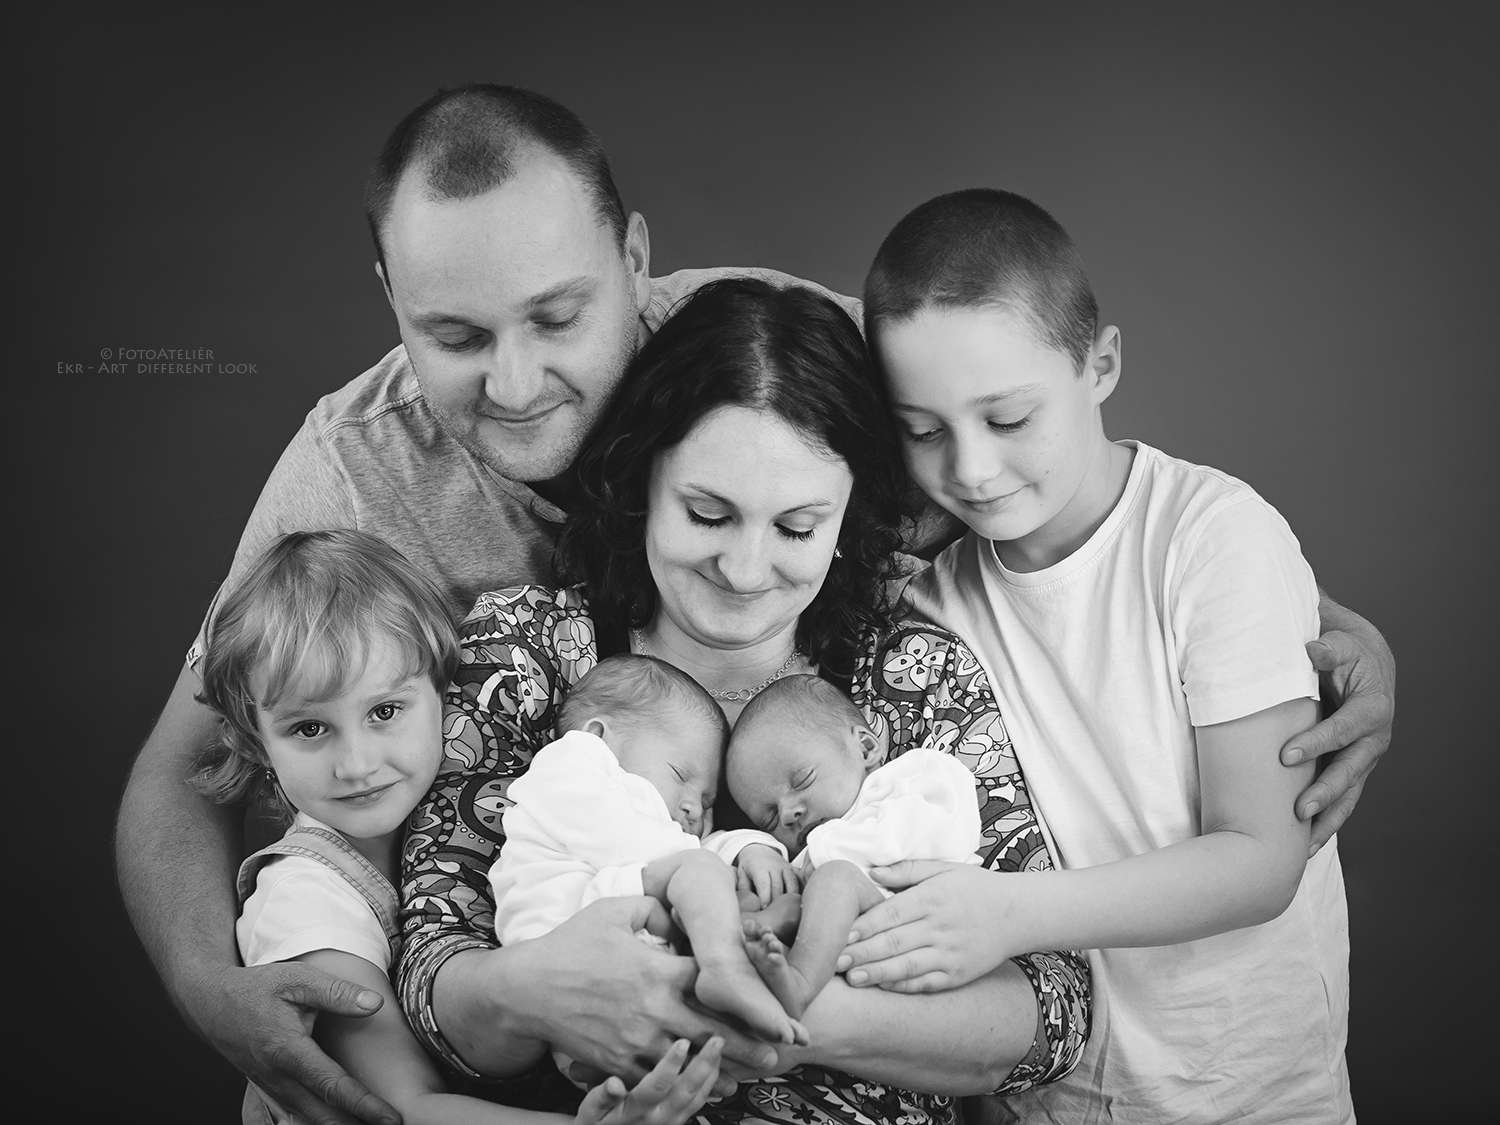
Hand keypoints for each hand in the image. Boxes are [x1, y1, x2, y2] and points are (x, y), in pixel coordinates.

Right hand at [190, 960, 399, 1124]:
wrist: (211, 1003)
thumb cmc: (257, 988)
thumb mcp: (297, 978)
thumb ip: (337, 993)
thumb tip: (374, 1004)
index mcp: (288, 1050)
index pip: (332, 1085)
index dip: (363, 1104)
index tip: (390, 1117)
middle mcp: (277, 1077)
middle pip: (322, 1115)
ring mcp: (269, 1089)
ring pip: (307, 1120)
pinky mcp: (267, 1091)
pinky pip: (293, 1117)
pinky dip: (315, 1124)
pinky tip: (335, 1124)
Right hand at [493, 897, 776, 1095]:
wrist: (526, 990)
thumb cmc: (570, 945)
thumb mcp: (612, 910)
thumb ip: (653, 908)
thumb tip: (679, 915)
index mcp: (656, 969)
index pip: (712, 984)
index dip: (745, 994)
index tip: (772, 1004)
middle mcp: (652, 1009)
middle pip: (712, 1031)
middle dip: (747, 1043)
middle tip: (778, 1051)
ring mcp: (636, 1041)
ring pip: (690, 1061)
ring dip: (722, 1068)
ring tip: (752, 1073)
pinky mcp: (619, 1063)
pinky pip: (660, 1079)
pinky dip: (684, 1083)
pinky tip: (703, 1088)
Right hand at [575, 1037, 723, 1124]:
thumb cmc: (596, 1122)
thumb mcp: (589, 1112)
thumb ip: (600, 1096)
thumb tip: (614, 1084)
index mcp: (637, 1110)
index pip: (658, 1086)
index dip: (671, 1064)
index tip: (682, 1042)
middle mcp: (659, 1117)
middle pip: (687, 1090)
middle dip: (704, 1063)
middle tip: (717, 1039)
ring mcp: (672, 1120)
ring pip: (698, 1097)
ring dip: (712, 1072)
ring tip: (719, 1047)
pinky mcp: (678, 1120)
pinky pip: (699, 1102)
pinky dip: (710, 1083)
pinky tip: (715, 1065)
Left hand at [735, 845, 800, 906]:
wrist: (758, 848)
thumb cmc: (748, 866)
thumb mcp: (741, 874)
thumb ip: (743, 888)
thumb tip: (746, 904)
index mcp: (759, 868)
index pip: (764, 884)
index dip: (765, 897)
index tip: (764, 909)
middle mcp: (774, 867)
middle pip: (778, 887)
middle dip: (776, 903)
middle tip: (774, 916)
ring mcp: (785, 867)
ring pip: (792, 883)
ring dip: (790, 898)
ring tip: (788, 911)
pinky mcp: (792, 868)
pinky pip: (799, 879)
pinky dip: (801, 889)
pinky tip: (799, 901)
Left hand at [834, 861, 1008, 992]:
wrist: (1018, 914)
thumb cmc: (975, 887)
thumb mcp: (943, 868)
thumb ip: (906, 870)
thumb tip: (870, 872)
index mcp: (933, 898)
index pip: (891, 914)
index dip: (864, 925)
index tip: (838, 932)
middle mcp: (941, 927)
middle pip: (894, 942)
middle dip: (861, 952)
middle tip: (832, 959)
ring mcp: (951, 954)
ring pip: (908, 966)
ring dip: (878, 973)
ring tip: (851, 978)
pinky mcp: (959, 975)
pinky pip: (927, 983)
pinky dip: (904, 986)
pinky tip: (882, 987)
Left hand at [1279, 628, 1394, 851]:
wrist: (1365, 664)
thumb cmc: (1346, 653)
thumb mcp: (1339, 644)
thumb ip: (1326, 649)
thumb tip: (1311, 650)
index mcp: (1372, 708)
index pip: (1344, 729)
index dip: (1317, 743)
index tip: (1286, 756)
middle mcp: (1373, 739)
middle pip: (1350, 771)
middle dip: (1325, 792)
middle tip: (1298, 810)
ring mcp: (1364, 759)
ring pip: (1350, 795)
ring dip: (1328, 819)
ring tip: (1303, 844)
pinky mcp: (1352, 770)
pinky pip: (1343, 801)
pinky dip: (1327, 823)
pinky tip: (1306, 845)